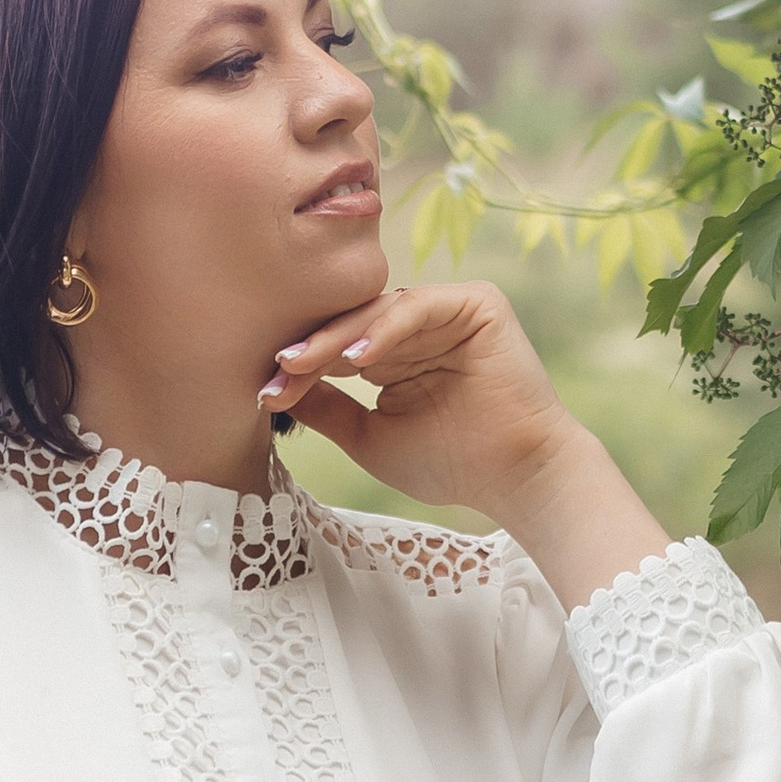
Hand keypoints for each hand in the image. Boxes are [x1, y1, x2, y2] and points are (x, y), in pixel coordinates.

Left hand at [264, 280, 674, 609]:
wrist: (516, 478)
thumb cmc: (452, 464)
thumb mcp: (370, 437)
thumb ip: (328, 408)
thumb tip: (276, 387)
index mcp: (394, 353)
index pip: (336, 347)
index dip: (300, 366)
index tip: (264, 392)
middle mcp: (417, 327)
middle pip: (351, 325)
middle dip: (310, 349)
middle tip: (274, 370)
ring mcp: (446, 311)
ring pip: (378, 313)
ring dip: (336, 339)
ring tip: (300, 361)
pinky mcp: (475, 303)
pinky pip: (418, 307)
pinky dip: (384, 330)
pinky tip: (355, 358)